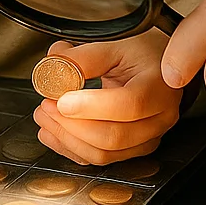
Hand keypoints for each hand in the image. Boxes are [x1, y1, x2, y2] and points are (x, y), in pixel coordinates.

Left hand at [31, 29, 183, 164]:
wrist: (159, 67)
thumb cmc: (142, 55)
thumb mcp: (116, 45)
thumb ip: (84, 57)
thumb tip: (53, 68)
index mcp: (159, 87)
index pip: (130, 105)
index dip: (92, 106)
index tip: (62, 100)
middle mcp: (159, 118)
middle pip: (113, 136)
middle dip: (71, 125)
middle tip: (46, 106)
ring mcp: (148, 139)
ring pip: (104, 153)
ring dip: (67, 139)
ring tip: (45, 117)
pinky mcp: (133, 150)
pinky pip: (100, 158)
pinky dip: (71, 149)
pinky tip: (53, 133)